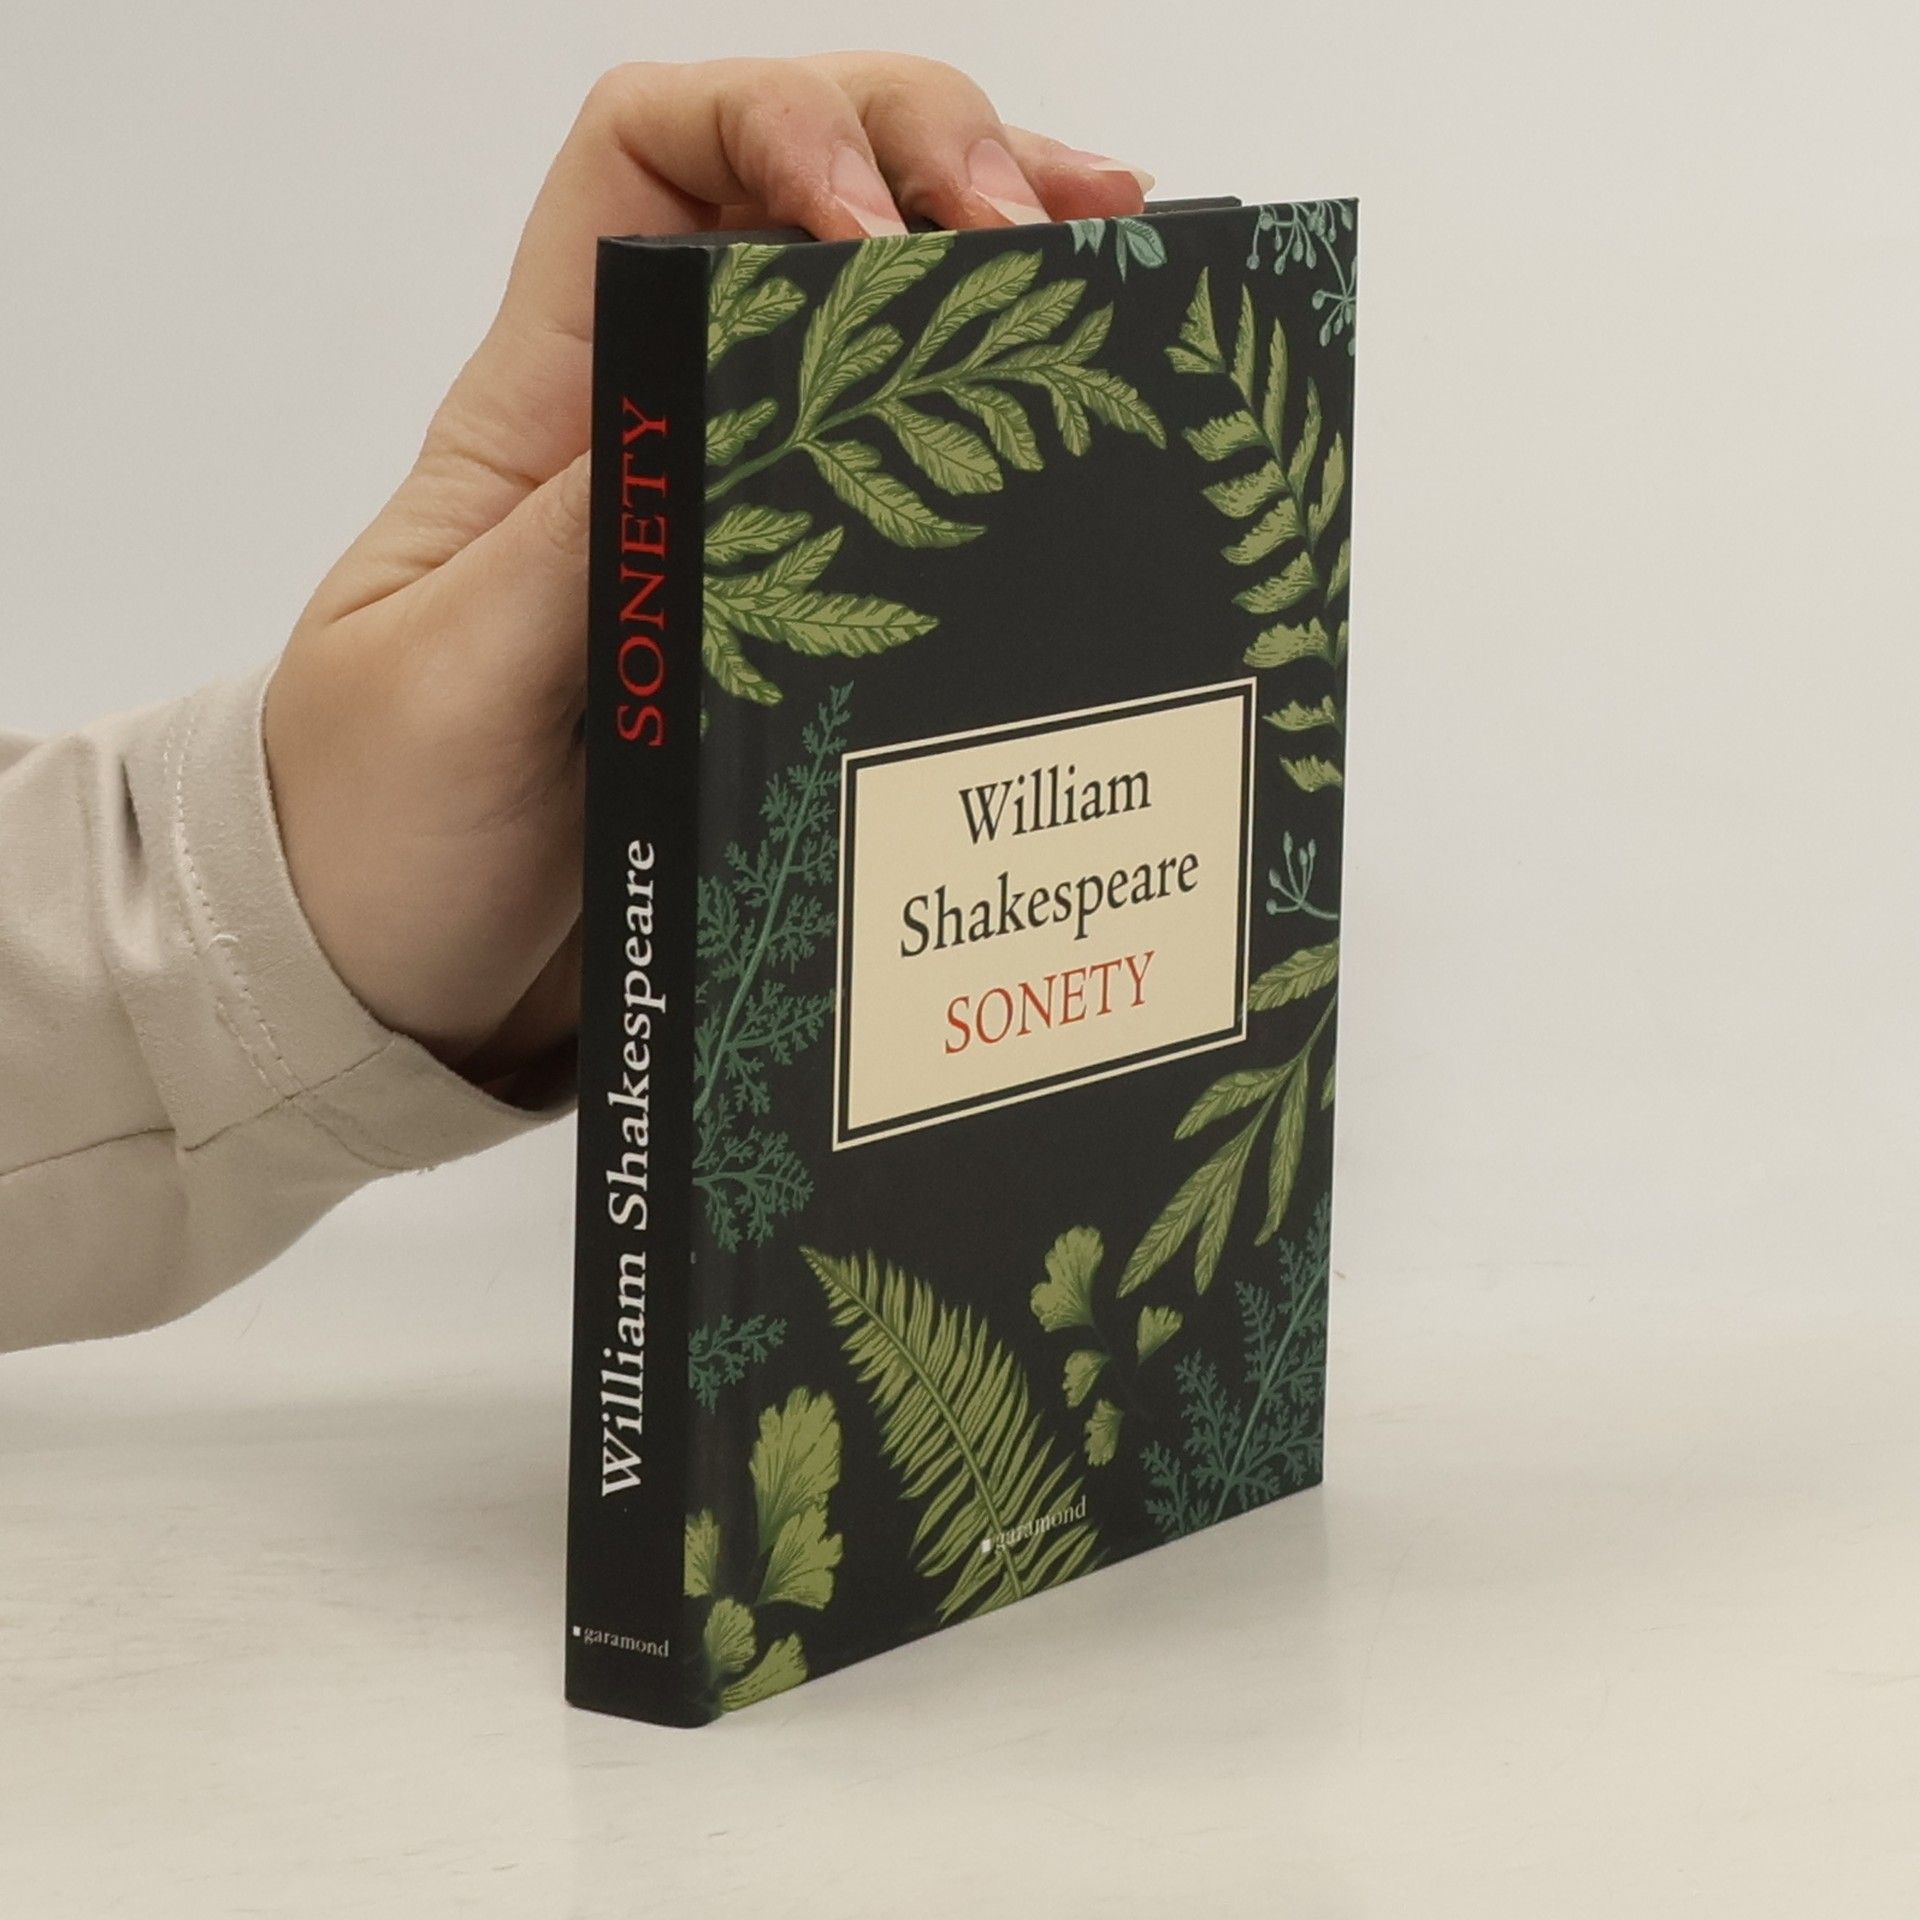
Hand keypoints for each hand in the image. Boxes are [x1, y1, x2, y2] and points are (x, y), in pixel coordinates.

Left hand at [263, 53, 1153, 1091]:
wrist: (401, 974)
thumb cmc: (372, 825)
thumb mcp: (444, 683)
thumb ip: (571, 549)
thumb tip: (720, 413)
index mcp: (546, 406)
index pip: (649, 152)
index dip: (770, 119)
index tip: (872, 221)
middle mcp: (657, 428)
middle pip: (800, 196)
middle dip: (934, 160)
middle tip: (1047, 239)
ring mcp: (737, 521)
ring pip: (880, 324)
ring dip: (1005, 259)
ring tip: (1121, 264)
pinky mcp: (795, 621)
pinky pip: (914, 489)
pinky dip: (1009, 433)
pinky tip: (1095, 415)